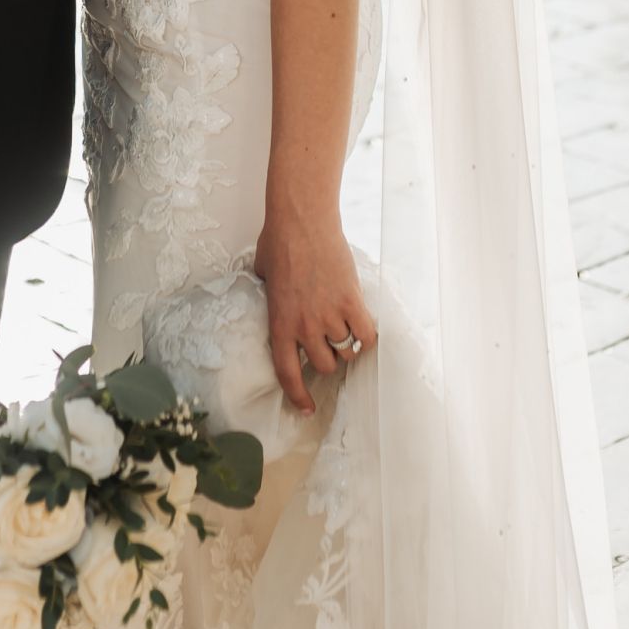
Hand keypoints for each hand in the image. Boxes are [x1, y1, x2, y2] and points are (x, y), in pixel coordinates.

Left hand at [254, 208, 376, 416]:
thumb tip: (274, 299)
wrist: (302, 219)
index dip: (298, 395)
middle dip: (327, 358)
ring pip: (346, 351)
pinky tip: (363, 327)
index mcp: (279, 324)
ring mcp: (329, 315)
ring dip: (346, 345)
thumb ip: (269, 297)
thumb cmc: (278, 240)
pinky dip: (366, 336)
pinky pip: (366, 335)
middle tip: (329, 344)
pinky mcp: (351, 301)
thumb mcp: (261, 276)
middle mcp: (304, 326)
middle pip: (324, 365)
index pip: (288, 373)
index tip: (306, 408)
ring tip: (345, 329)